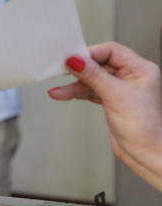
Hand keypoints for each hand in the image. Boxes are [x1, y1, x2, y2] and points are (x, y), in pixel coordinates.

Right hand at [48, 42, 161, 190]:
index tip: (72, 59)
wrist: (145, 154)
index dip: (91, 54)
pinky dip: (77, 93)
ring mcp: (120, 89)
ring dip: (74, 85)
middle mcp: (131, 76)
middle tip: (62, 70)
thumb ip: (93, 75)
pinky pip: (90, 90)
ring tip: (59, 91)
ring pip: (92, 78)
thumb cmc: (144, 127)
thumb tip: (74, 59)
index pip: (111, 51)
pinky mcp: (110, 100)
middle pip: (99, 64)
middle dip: (80, 70)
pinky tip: (63, 94)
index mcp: (140, 69)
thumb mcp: (115, 95)